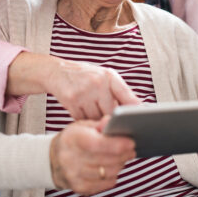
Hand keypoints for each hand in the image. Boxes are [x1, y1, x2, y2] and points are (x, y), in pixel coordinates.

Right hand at [7, 52, 139, 119]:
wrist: (59, 71)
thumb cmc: (86, 76)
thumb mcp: (105, 77)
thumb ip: (121, 91)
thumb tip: (138, 108)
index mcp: (110, 76)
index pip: (127, 97)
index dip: (132, 112)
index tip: (136, 122)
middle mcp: (98, 82)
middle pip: (111, 113)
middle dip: (111, 120)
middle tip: (112, 124)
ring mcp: (83, 91)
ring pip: (96, 118)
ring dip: (96, 122)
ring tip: (94, 115)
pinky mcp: (71, 100)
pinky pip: (82, 119)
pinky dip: (84, 121)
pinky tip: (83, 114)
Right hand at [50, 116, 135, 194]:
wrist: (52, 160)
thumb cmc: (72, 139)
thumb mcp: (82, 126)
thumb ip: (98, 124)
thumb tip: (111, 122)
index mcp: (73, 139)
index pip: (99, 144)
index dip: (118, 143)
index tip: (131, 142)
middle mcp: (71, 159)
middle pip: (107, 159)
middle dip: (124, 154)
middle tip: (131, 149)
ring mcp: (75, 176)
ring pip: (109, 172)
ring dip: (120, 164)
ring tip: (122, 157)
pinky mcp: (80, 188)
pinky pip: (106, 183)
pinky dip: (113, 175)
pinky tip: (111, 167)